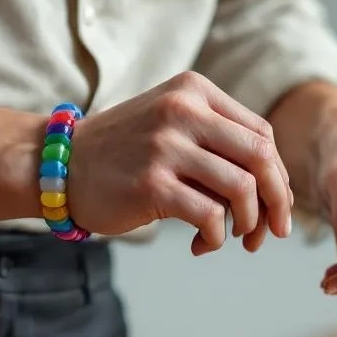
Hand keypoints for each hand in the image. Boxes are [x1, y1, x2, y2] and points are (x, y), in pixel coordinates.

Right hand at [67, 72, 292, 254]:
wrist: (59, 165)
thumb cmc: (124, 153)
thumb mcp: (171, 124)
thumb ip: (218, 140)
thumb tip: (275, 187)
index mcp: (194, 91)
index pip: (262, 134)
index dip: (277, 176)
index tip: (275, 206)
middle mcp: (183, 110)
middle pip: (261, 158)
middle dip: (277, 202)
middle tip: (272, 232)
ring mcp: (166, 146)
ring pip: (242, 188)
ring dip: (248, 223)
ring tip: (234, 238)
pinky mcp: (152, 184)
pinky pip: (210, 216)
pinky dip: (217, 237)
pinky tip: (203, 244)